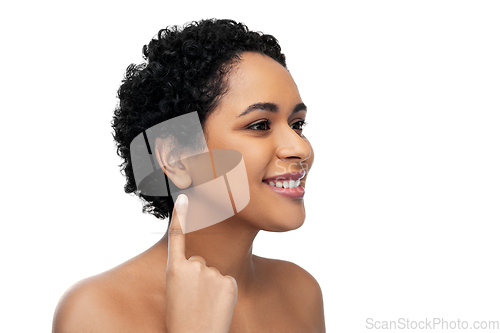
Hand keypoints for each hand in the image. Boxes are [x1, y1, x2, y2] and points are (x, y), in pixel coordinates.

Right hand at [165, 194, 237, 332]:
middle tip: (193, 300)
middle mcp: (193, 266)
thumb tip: (198, 266)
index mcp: (174, 270)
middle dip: (198, 278)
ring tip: (204, 306)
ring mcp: (212, 273)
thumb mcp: (174, 294)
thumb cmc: (182, 320)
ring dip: (211, 287)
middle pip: (199, 262)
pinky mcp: (229, 281)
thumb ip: (185, 275)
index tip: (184, 197)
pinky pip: (226, 282)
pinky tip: (216, 307)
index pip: (177, 237)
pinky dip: (223, 293)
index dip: (180, 216)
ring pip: (214, 273)